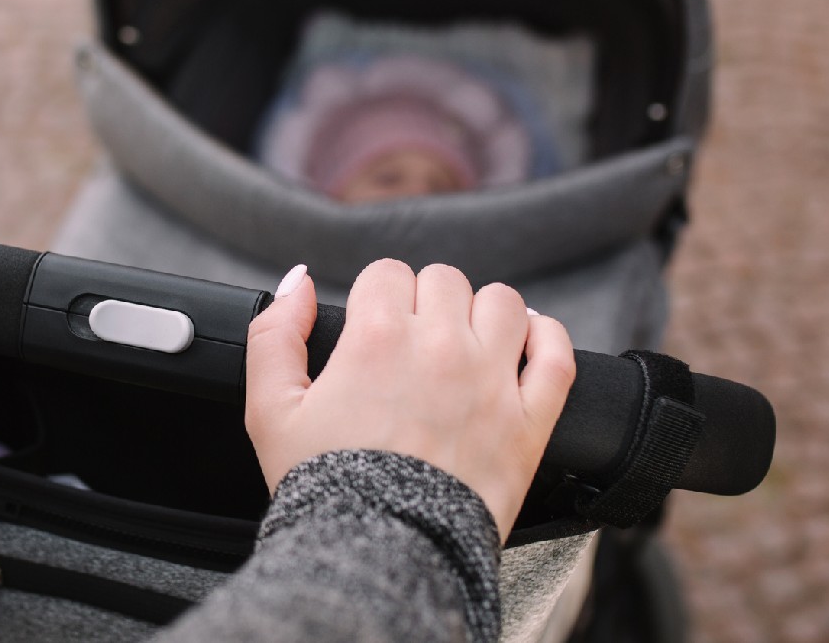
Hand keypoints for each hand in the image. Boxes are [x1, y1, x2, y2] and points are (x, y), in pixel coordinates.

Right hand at [244, 260, 574, 540]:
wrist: (380, 555)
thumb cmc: (324, 487)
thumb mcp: (269, 411)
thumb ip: (273, 336)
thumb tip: (298, 283)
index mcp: (377, 338)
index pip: (387, 273)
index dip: (377, 296)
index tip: (374, 326)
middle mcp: (440, 348)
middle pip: (445, 281)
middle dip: (425, 304)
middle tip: (410, 345)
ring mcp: (492, 382)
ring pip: (503, 303)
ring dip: (482, 314)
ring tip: (464, 344)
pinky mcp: (530, 422)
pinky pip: (558, 355)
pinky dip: (547, 337)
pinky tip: (526, 343)